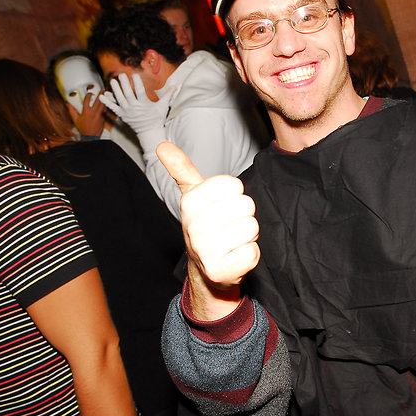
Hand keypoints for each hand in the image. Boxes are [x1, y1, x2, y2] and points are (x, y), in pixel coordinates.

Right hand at [68, 92, 105, 137]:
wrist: (91, 136)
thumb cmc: (83, 129)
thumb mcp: (75, 119)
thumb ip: (71, 110)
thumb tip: (67, 104)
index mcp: (86, 112)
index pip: (87, 100)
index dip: (88, 94)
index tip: (89, 93)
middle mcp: (94, 112)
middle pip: (98, 100)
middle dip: (100, 94)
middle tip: (102, 90)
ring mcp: (100, 115)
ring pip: (103, 105)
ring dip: (105, 99)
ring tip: (106, 95)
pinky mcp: (104, 118)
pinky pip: (106, 110)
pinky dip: (106, 106)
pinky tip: (107, 103)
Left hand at [98, 73, 171, 135]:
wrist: (149, 132)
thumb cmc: (156, 119)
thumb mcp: (162, 107)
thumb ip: (167, 96)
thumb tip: (175, 87)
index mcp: (144, 104)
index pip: (140, 91)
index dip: (137, 82)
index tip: (135, 74)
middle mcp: (134, 108)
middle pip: (128, 94)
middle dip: (124, 83)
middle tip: (121, 74)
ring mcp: (127, 112)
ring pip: (119, 99)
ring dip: (115, 89)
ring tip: (112, 81)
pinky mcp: (122, 115)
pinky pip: (113, 108)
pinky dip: (107, 102)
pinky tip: (102, 95)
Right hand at [157, 142, 259, 319]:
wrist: (206, 268)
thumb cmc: (205, 225)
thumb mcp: (193, 196)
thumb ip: (182, 169)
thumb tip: (162, 145)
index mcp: (191, 201)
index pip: (235, 185)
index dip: (234, 196)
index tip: (221, 207)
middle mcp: (195, 224)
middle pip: (246, 205)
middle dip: (242, 216)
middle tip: (228, 227)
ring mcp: (206, 249)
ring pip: (252, 227)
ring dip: (247, 236)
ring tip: (231, 241)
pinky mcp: (221, 270)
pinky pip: (253, 253)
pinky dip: (248, 255)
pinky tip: (233, 257)